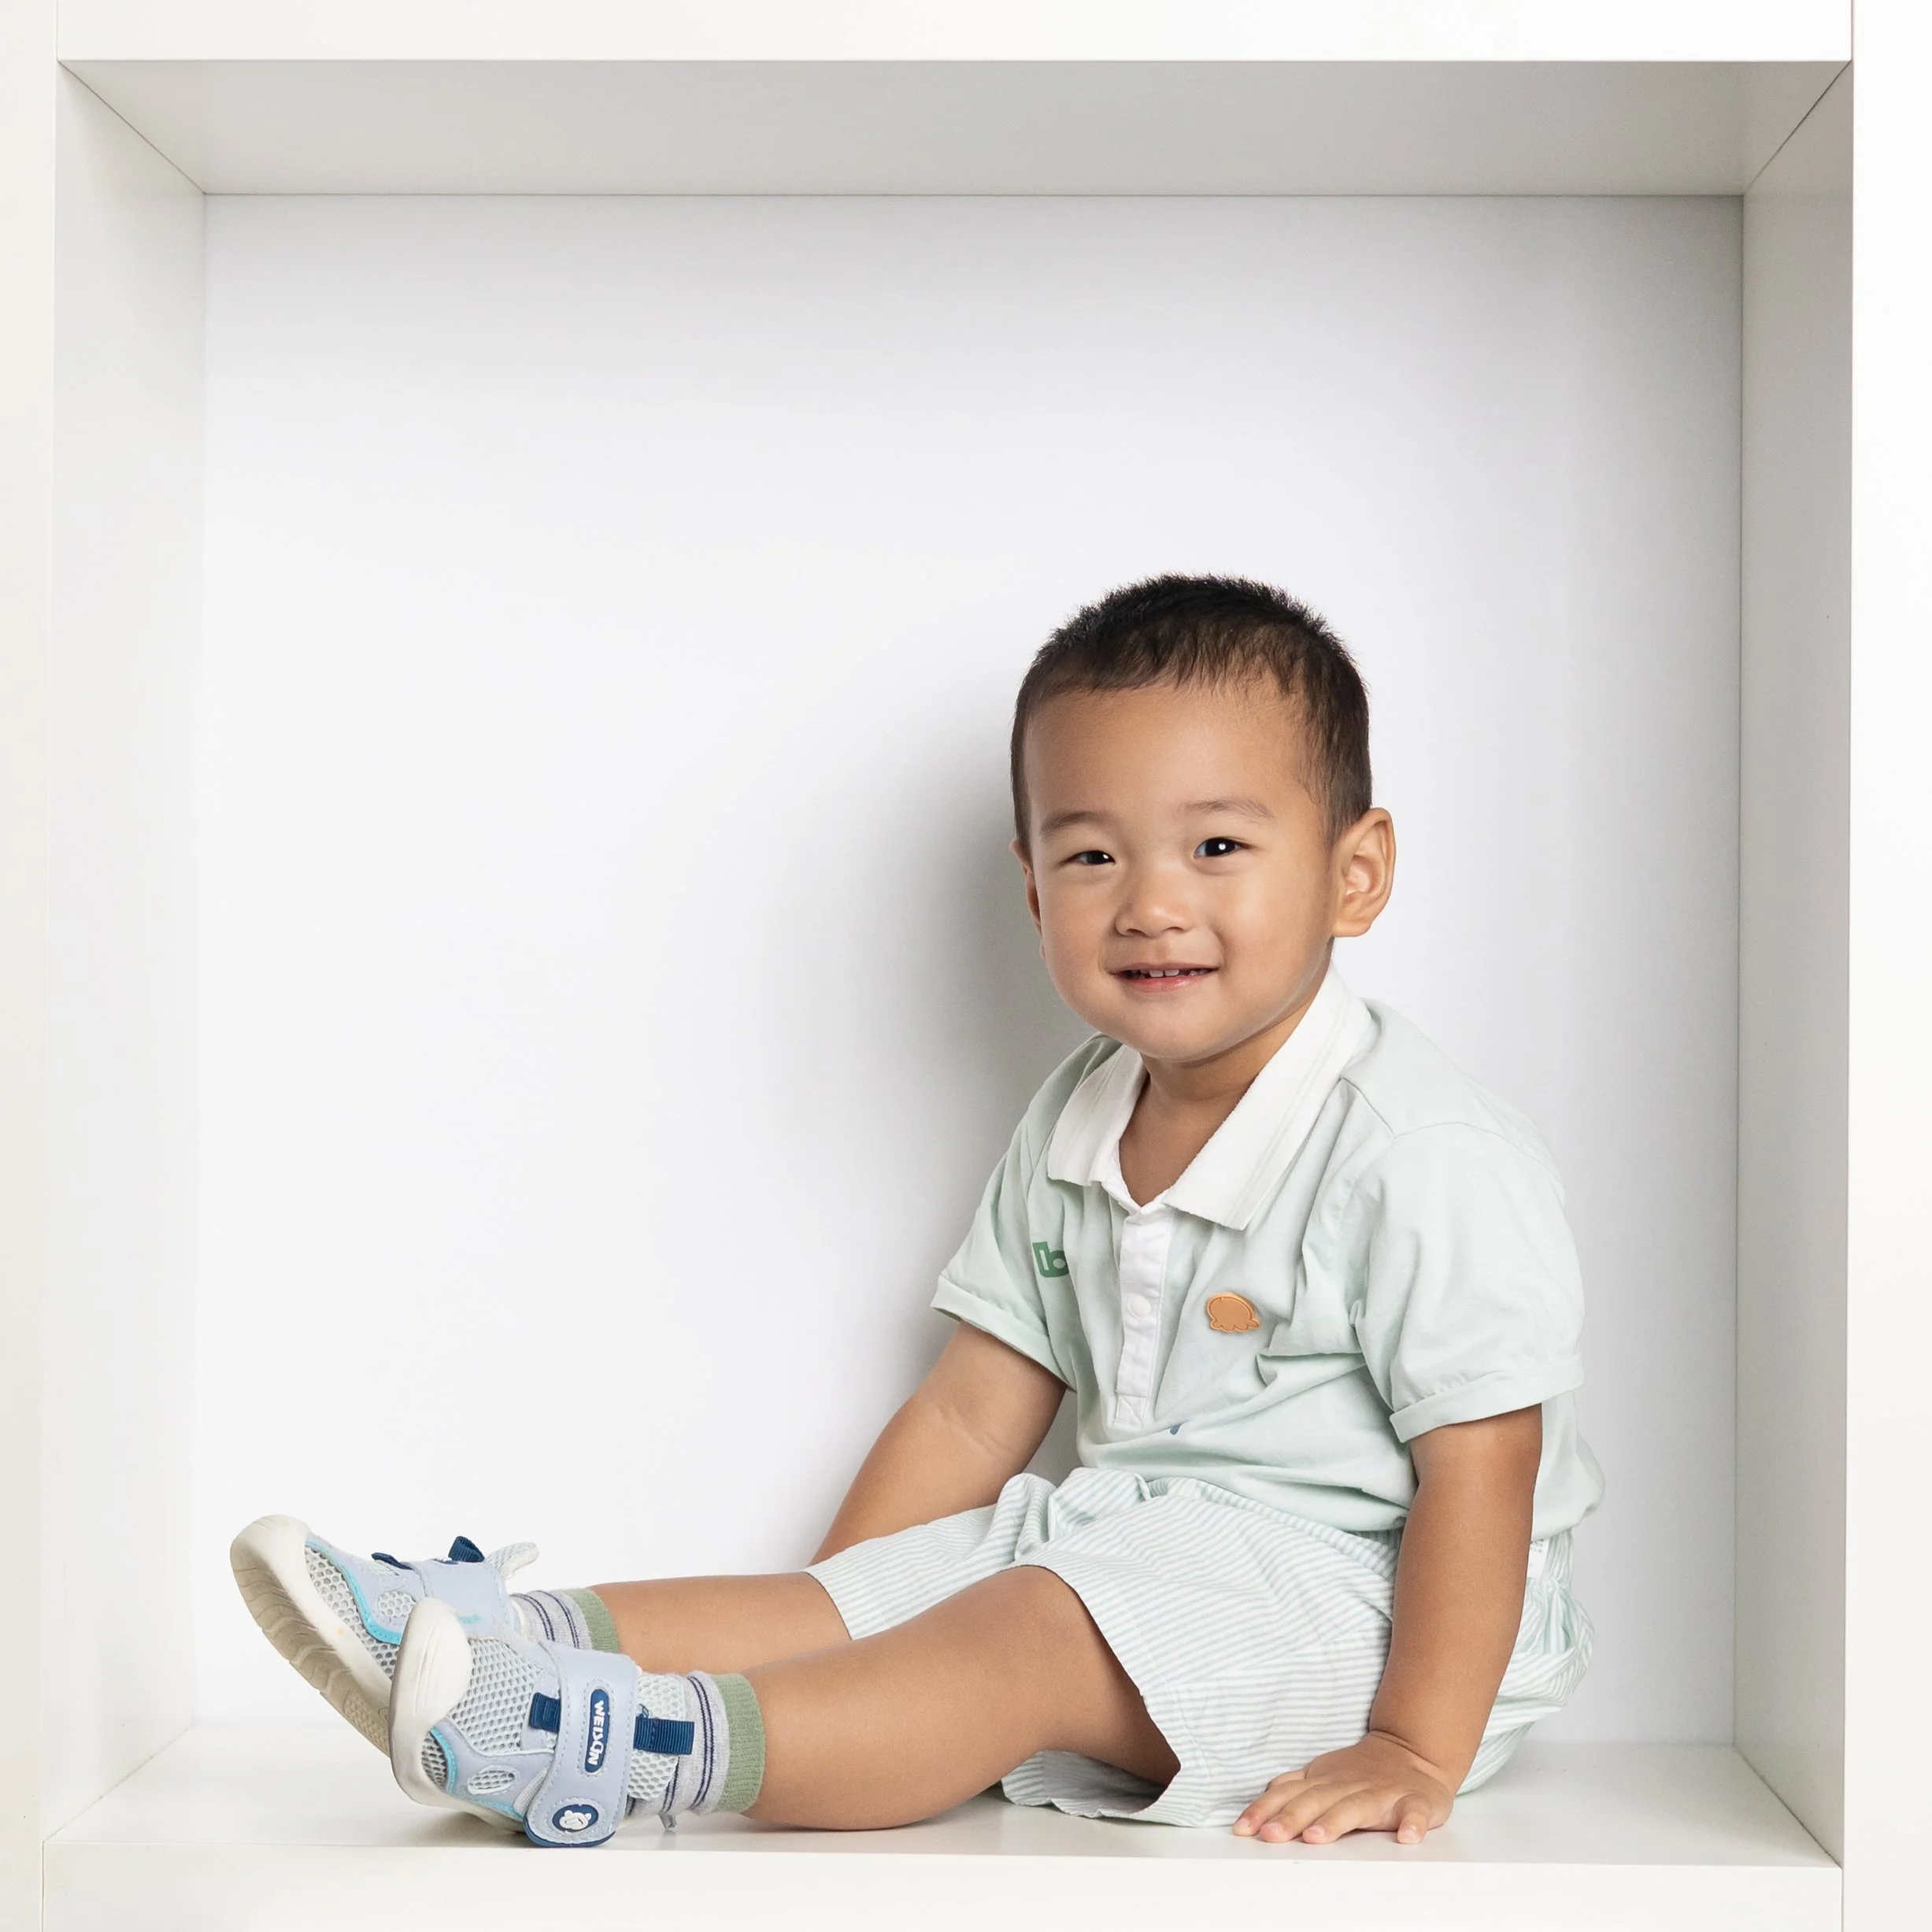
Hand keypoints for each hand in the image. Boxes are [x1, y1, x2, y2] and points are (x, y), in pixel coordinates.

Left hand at [1232, 1731, 1453, 1844]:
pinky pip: (1414, 1812)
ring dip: (1335, 1821)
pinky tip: (1407, 1837)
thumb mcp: (1321, 1774)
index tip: (1243, 1829)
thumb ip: (1293, 1786)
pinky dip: (1412, 1823)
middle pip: (1315, 1801)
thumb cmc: (1361, 1772)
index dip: (1264, 1810)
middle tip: (1271, 1835)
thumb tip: (1261, 1800)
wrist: (1412, 1752)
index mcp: (1324, 1782)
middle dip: (1290, 1817)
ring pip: (1355, 1807)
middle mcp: (1348, 1786)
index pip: (1288, 1794)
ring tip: (1316, 1837)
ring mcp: (1381, 1793)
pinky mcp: (1414, 1801)